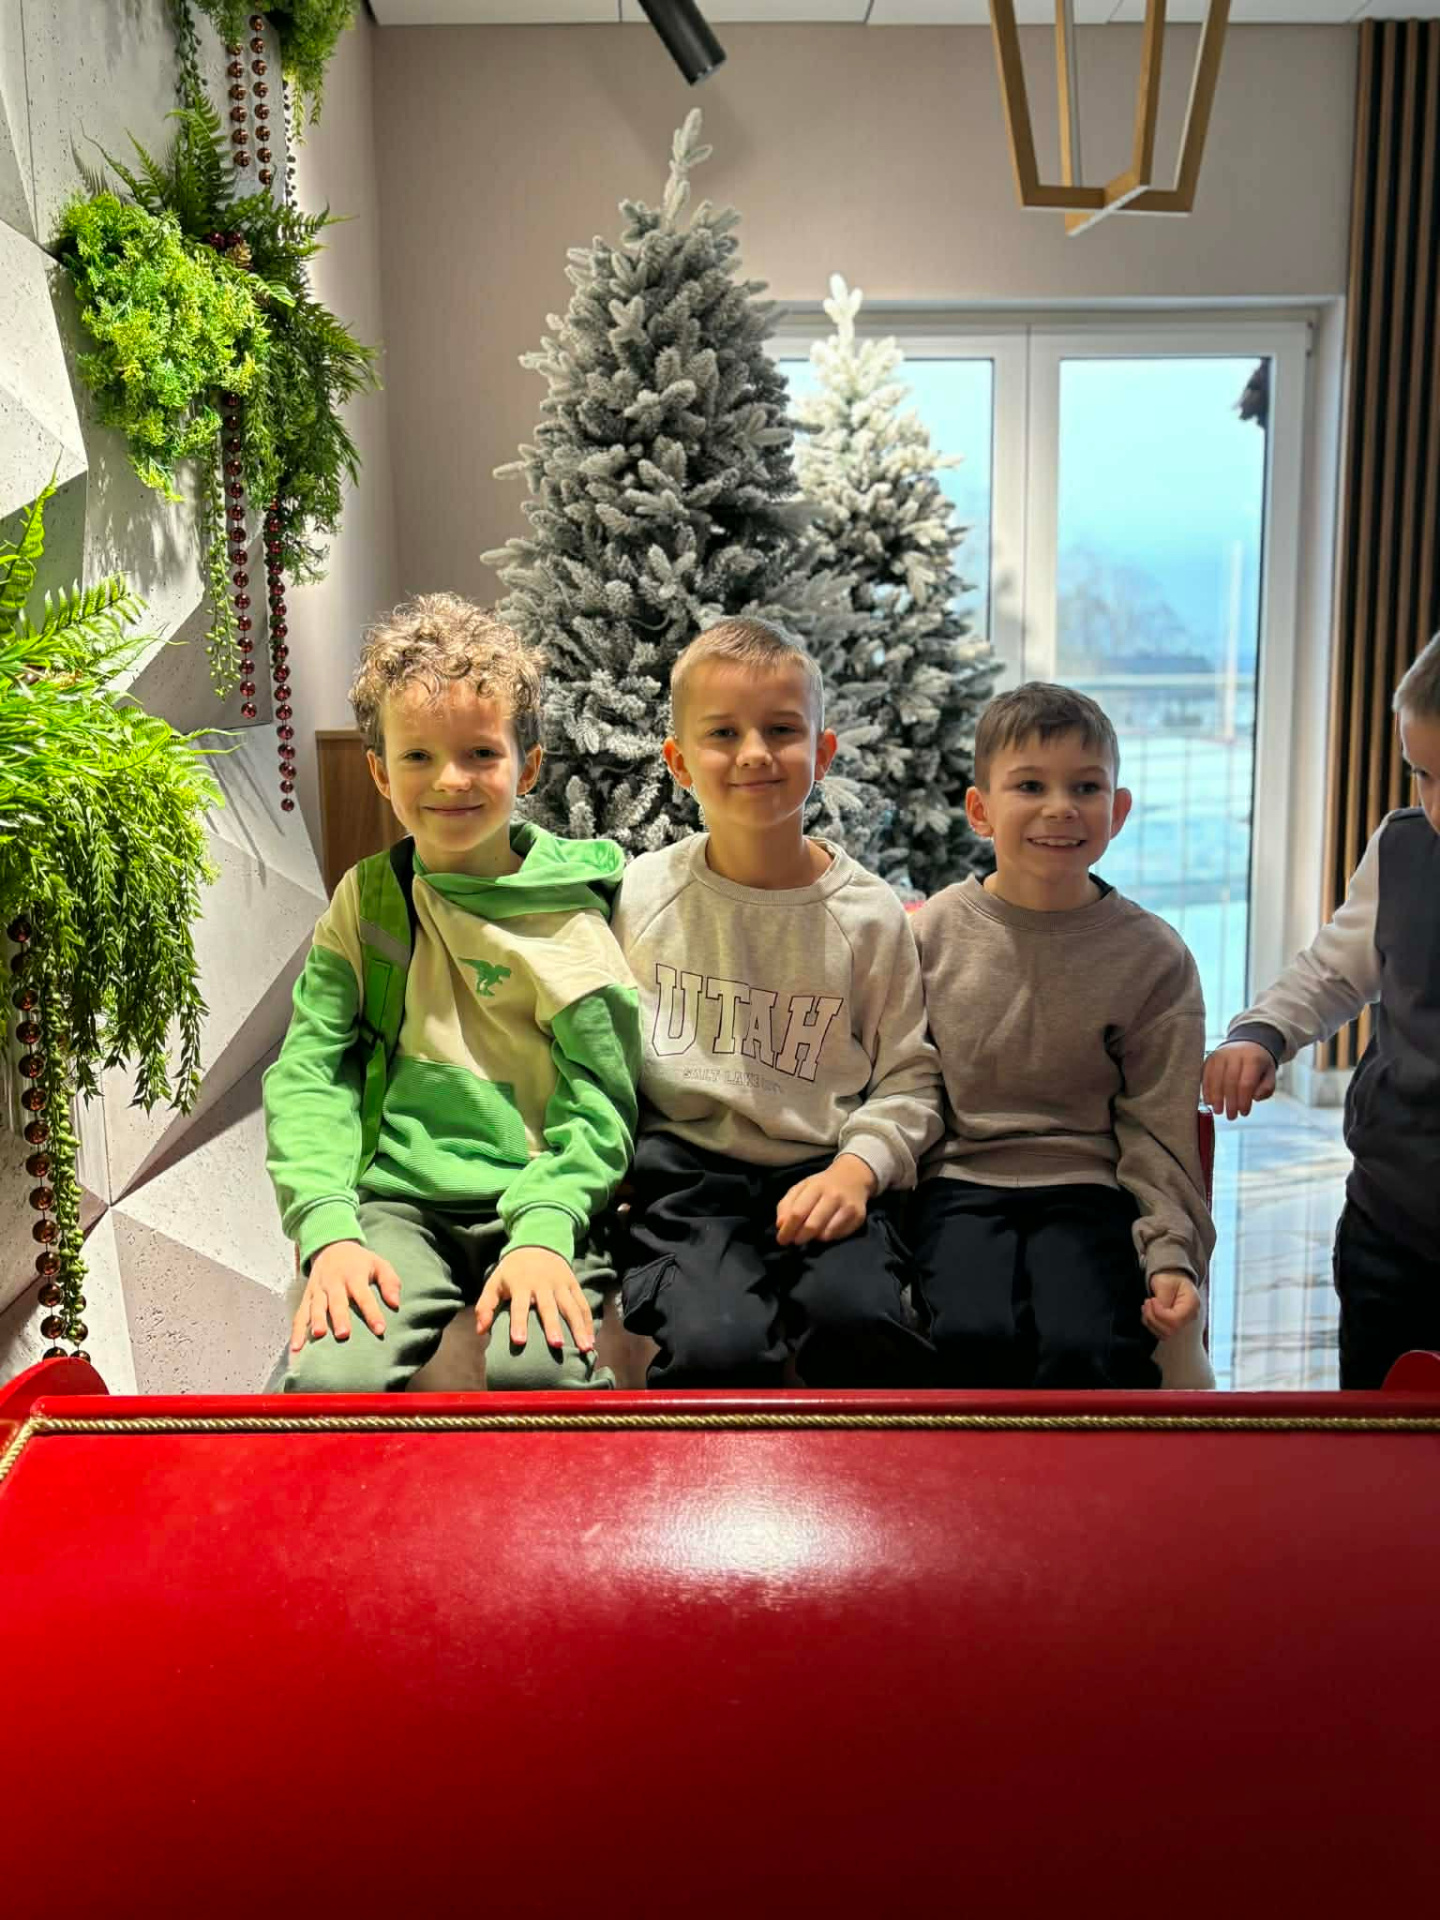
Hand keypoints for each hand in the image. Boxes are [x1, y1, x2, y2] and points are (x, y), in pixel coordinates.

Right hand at [291, 1240, 401, 1350]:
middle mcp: (334, 1283)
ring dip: (316, 1321)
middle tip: (344, 1334)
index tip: (380, 1329)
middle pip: (337, 1302)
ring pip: (316, 1307)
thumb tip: (396, 1304)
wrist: (331, 1247)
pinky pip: (300, 1314)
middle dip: (340, 1317)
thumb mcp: (379, 1264)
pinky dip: (296, 1331)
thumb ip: (390, 1282)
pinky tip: (296, 1348)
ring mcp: (318, 1290)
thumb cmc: (360, 1262)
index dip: (372, 1313)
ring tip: (318, 1336)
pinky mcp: (307, 1297)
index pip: (364, 1296)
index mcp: (354, 1276)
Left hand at [477, 1247, 593, 1353]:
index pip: (519, 1305)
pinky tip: (591, 1340)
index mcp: (521, 1283)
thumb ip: (486, 1305)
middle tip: (557, 1345)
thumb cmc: (513, 1270)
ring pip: (571, 1307)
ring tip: (585, 1347)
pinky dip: (588, 1322)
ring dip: (579, 1327)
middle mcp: (543, 1283)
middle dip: (553, 1326)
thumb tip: (480, 1331)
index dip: (518, 1323)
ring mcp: (561, 1283)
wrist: (537, 1243)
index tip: (519, 1342)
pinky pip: (583, 1304)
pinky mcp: (573, 1284)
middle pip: (549, 1307)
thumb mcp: (495, 1282)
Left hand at [775, 1153, 877, 1246]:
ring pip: (825, 1234)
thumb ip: (787, 1204)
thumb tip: (780, 1225)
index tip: (781, 1239)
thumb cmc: (822, 1185)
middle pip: (812, 1225)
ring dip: (813, 1239)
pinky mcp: (859, 1218)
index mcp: (816, 1187)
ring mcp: (848, 1207)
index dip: (787, 1229)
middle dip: (799, 1237)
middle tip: (795, 1241)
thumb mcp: (801, 1187)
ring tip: (810, 1235)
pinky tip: (824, 1231)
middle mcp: (833, 1196)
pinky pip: (838, 1236)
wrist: (853, 1176)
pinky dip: (827, 1238)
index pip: (797, 1212)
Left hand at [1142, 1270, 1202, 1340]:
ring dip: (1150, 1321)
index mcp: (1192, 1304)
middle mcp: (1190, 1317)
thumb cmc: (1171, 1278)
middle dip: (1153, 1317)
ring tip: (1147, 1306)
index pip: (1175, 1320)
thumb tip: (1159, 1312)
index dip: (1159, 1313)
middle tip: (1148, 1302)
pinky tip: (1149, 1312)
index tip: (1152, 1300)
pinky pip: (1161, 1333)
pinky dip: (1150, 1324)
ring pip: (1164, 1334)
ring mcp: (1183, 1323)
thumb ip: (1163, 1299)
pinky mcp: (1174, 1326)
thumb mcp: (1165, 1283)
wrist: (1173, 1277)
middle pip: (1170, 1330)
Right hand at [1203, 1041, 1276, 1119]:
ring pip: (1215, 1078)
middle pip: (1229, 1081)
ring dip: (1216, 1097)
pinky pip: (1205, 1075)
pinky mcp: (1210, 1058)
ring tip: (1218, 1111)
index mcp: (1252, 1058)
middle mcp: (1235, 1054)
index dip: (1243, 1100)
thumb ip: (1266, 1088)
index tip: (1244, 1113)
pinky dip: (1206, 1089)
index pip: (1246, 1083)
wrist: (1247, 1044)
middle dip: (1230, 1102)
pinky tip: (1209, 1101)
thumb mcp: (1270, 1075)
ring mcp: (1220, 1055)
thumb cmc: (1259, 1065)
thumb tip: (1254, 1097)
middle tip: (1231, 1116)